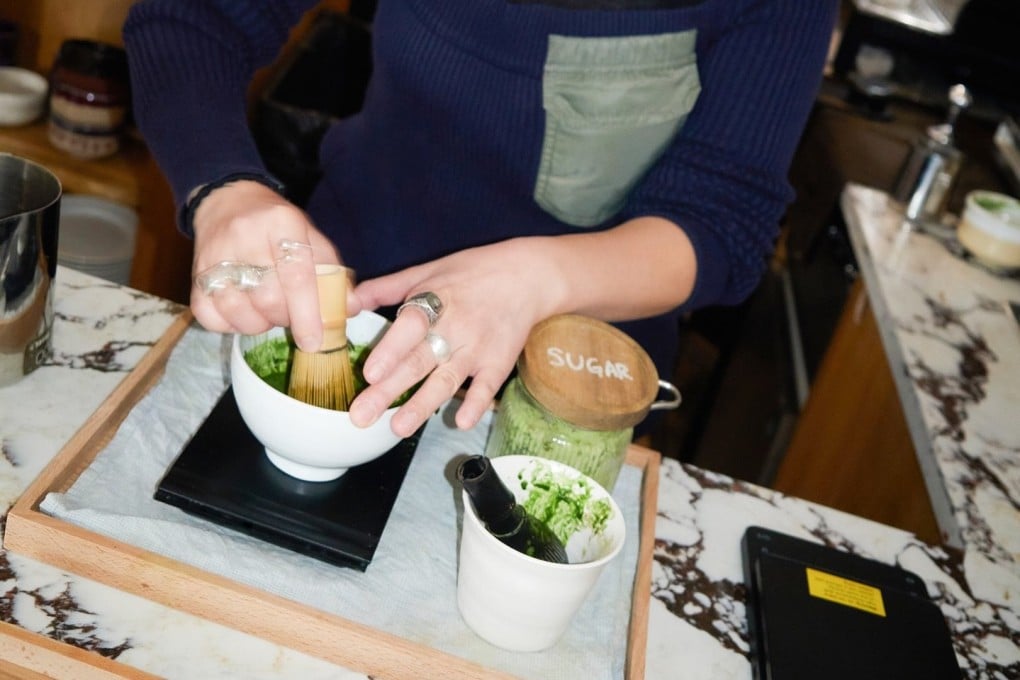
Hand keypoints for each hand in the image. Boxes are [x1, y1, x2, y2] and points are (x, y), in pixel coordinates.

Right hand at [189, 181, 347, 349]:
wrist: (228, 202)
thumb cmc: (277, 227)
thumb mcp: (311, 238)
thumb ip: (333, 273)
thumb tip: (350, 309)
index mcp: (282, 222)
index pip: (296, 275)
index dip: (308, 313)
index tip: (315, 341)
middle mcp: (245, 236)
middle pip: (269, 298)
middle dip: (286, 318)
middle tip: (290, 312)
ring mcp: (215, 256)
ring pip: (240, 312)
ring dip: (260, 323)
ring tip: (267, 309)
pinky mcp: (194, 275)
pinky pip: (211, 317)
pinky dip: (231, 325)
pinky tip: (243, 311)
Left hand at [350, 237, 567, 436]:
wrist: (526, 277)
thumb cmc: (471, 273)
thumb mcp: (427, 272)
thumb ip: (385, 288)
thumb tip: (345, 302)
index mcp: (435, 302)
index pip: (411, 327)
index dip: (390, 350)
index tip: (369, 374)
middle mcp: (455, 327)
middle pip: (419, 362)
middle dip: (389, 391)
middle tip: (362, 415)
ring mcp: (478, 348)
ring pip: (446, 380)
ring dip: (423, 405)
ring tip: (398, 428)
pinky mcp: (499, 363)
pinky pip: (486, 387)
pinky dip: (475, 405)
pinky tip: (460, 422)